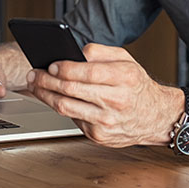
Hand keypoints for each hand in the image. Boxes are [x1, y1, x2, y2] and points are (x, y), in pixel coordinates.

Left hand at [27, 43, 183, 147]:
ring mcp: (106, 121)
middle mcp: (116, 100)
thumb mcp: (126, 60)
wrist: (154, 116)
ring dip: (46, 95)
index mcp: (124, 77)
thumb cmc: (137, 85)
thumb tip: (76, 52)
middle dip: (47, 81)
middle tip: (34, 74)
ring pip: (66, 107)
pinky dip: (59, 107)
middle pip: (72, 90)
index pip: (88, 72)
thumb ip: (101, 52)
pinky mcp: (98, 135)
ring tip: (36, 85)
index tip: (51, 64)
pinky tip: (51, 98)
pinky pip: (72, 119)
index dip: (65, 68)